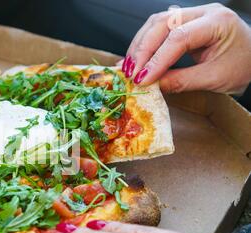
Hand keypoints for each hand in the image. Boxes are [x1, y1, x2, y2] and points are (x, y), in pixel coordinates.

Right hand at [121, 3, 250, 93]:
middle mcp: (203, 12)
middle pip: (162, 23)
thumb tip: (152, 86)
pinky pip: (158, 28)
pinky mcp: (184, 22)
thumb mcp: (214, 79)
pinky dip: (144, 44)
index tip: (142, 79)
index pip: (179, 38)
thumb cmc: (243, 67)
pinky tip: (135, 59)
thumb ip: (182, 81)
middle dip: (142, 49)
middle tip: (130, 73)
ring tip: (127, 67)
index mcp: (217, 22)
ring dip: (139, 45)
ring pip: (156, 22)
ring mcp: (192, 14)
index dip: (157, 60)